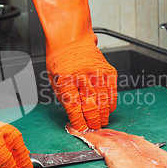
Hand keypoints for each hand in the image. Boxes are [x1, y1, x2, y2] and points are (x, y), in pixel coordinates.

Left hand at [32, 0, 117, 131]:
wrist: (71, 39)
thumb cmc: (60, 59)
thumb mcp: (54, 79)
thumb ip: (65, 98)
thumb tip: (75, 116)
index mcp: (65, 80)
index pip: (74, 107)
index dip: (79, 121)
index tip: (81, 128)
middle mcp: (82, 76)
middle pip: (91, 105)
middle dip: (93, 120)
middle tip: (94, 128)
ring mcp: (97, 73)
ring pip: (103, 100)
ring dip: (104, 114)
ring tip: (102, 122)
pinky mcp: (107, 70)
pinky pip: (112, 90)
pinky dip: (111, 102)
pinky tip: (108, 109)